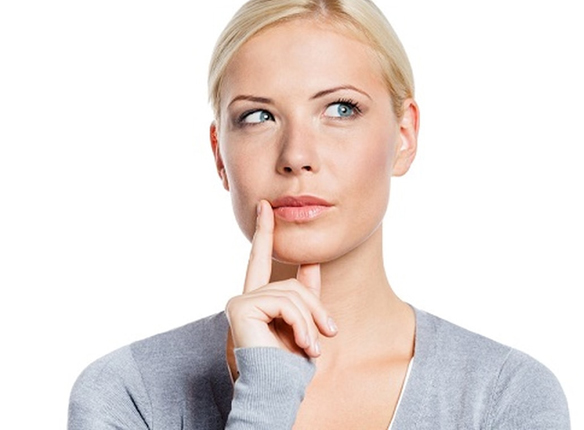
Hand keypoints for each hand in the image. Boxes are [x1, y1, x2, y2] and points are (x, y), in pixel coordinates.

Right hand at [225, 200, 336, 357]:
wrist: (276, 389)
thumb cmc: (288, 364)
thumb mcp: (303, 323)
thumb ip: (305, 295)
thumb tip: (313, 261)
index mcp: (258, 299)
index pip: (262, 259)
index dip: (264, 231)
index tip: (266, 206)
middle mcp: (245, 297)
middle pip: (292, 284)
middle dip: (316, 308)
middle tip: (330, 333)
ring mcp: (241, 300)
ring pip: (292, 293)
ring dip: (310, 321)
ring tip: (313, 346)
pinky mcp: (242, 307)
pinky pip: (285, 303)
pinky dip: (301, 324)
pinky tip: (302, 344)